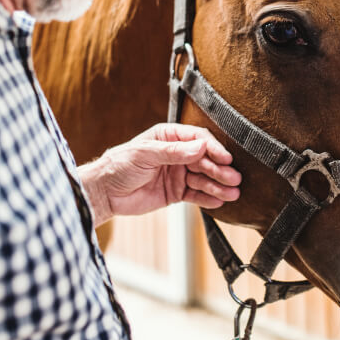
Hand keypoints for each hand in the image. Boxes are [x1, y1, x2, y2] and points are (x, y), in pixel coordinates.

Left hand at [81, 123, 241, 222]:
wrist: (104, 193)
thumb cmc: (120, 165)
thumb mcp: (145, 154)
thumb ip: (173, 152)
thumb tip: (200, 146)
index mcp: (169, 137)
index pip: (198, 139)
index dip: (213, 148)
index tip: (226, 158)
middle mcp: (177, 154)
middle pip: (205, 160)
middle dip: (220, 169)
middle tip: (234, 178)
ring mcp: (178, 173)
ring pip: (203, 179)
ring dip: (218, 185)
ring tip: (233, 193)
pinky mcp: (176, 192)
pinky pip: (196, 195)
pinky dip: (208, 198)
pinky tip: (220, 201)